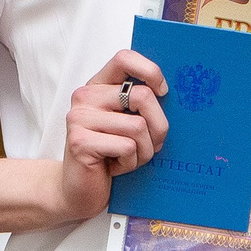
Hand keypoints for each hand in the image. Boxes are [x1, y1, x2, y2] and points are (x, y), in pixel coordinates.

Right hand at [56, 50, 168, 217]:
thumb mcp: (127, 123)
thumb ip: (140, 104)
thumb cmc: (110, 155)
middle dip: (158, 126)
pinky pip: (127, 147)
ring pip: (138, 126)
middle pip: (142, 96)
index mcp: (98, 86)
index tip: (162, 92)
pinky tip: (114, 167)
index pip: (124, 58)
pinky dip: (130, 163)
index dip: (150, 71)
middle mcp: (85, 96)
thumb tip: (170, 92)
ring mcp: (79, 118)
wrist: (80, 191)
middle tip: (152, 143)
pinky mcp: (80, 142)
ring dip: (144, 151)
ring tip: (128, 158)